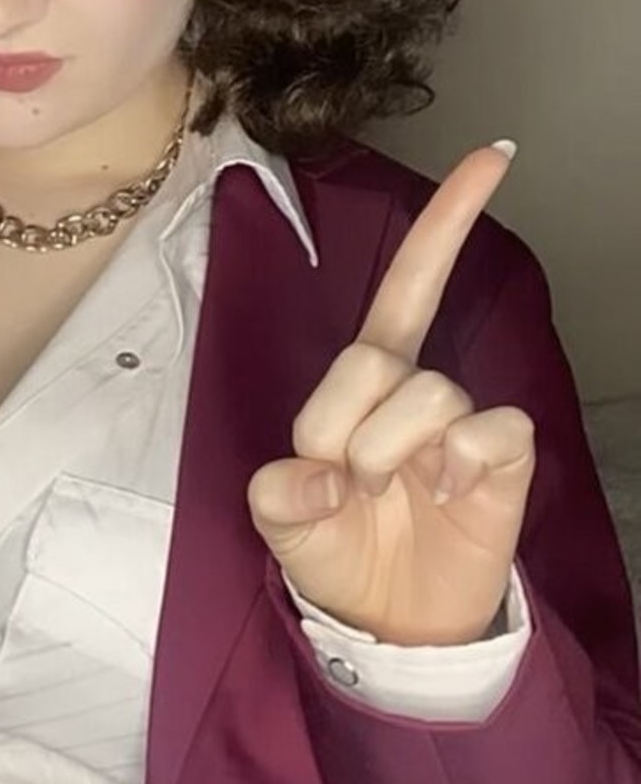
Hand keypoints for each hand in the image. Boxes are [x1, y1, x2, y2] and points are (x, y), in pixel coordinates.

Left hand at [248, 143, 535, 646]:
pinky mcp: (503, 462)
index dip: (447, 223)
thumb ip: (279, 493)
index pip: (405, 288)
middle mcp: (419, 390)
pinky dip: (457, 465)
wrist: (391, 626)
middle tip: (344, 479)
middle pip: (378, 354)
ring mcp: (464, 424)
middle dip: (343, 423)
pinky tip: (446, 494)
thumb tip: (310, 476)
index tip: (493, 157)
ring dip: (388, 454)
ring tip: (386, 496)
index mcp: (366, 384)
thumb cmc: (341, 554)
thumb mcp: (283, 524)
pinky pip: (490, 430)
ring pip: (428, 393)